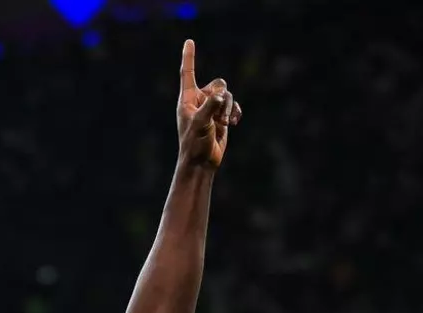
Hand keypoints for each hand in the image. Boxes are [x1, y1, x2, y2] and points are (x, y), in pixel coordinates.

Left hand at [176, 40, 240, 168]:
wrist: (202, 161)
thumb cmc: (195, 144)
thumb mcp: (201, 124)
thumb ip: (210, 107)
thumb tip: (220, 96)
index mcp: (187, 99)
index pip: (188, 73)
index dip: (189, 57)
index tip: (189, 41)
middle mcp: (198, 101)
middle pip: (217, 84)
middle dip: (222, 97)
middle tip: (220, 116)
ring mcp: (210, 108)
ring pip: (227, 95)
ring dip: (229, 108)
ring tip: (225, 123)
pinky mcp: (220, 116)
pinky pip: (233, 104)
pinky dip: (235, 111)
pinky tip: (234, 122)